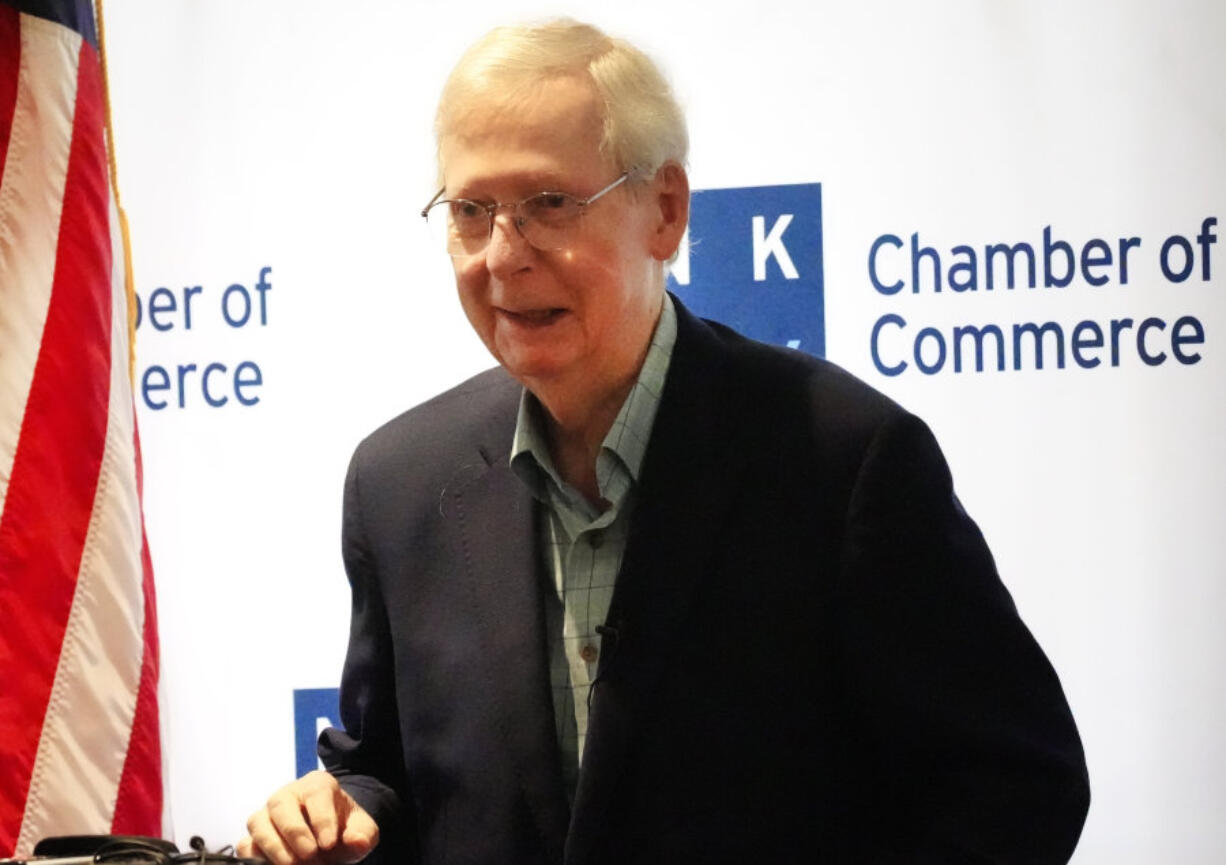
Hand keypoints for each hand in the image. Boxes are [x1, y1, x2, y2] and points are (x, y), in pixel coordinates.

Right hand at [238, 770, 378, 864]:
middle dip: (295, 832)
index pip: (316, 793)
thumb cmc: (343, 828)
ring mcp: (267, 815)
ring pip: (257, 822)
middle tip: (311, 855)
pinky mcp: (255, 837)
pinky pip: (245, 844)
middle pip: (281, 804)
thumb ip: (363, 833)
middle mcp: (288, 795)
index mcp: (317, 785)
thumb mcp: (361, 829)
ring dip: (274, 847)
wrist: (330, 838)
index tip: (329, 843)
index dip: (322, 818)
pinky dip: (255, 857)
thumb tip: (356, 841)